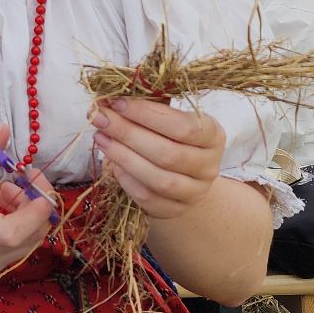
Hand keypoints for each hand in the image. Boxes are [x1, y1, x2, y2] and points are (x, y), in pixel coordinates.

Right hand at [0, 125, 58, 274]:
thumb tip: (3, 130)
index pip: (10, 232)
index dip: (34, 211)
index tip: (35, 180)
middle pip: (27, 239)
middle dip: (36, 205)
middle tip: (23, 177)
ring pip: (27, 245)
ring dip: (29, 215)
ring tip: (6, 190)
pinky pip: (17, 249)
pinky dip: (21, 226)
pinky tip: (3, 206)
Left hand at [90, 98, 224, 219]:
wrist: (183, 177)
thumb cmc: (170, 138)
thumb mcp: (167, 118)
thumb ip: (145, 109)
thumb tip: (106, 101)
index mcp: (213, 136)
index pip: (184, 126)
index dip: (148, 114)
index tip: (117, 103)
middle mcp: (208, 166)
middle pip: (168, 154)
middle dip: (128, 134)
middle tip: (100, 119)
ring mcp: (194, 192)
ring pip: (159, 179)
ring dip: (124, 157)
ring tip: (101, 138)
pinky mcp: (175, 210)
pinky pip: (148, 197)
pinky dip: (126, 179)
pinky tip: (111, 162)